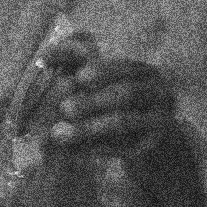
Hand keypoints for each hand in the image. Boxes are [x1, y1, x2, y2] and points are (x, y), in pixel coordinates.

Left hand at [42, 35, 175, 157]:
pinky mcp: (154, 147)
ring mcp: (161, 120)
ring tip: (60, 134)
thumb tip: (45, 56)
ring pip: (124, 122)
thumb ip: (77, 64)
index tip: (79, 77)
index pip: (125, 67)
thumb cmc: (116, 102)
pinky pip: (123, 147)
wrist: (149, 140)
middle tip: (64, 108)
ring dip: (90, 127)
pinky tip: (73, 150)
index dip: (102, 70)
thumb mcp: (101, 81)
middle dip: (93, 100)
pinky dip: (96, 148)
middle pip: (127, 93)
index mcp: (145, 72)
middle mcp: (159, 93)